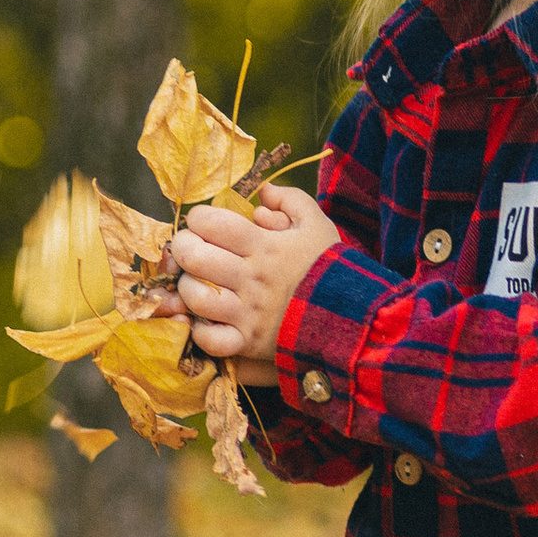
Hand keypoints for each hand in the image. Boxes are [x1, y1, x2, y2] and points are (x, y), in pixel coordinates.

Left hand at [170, 186, 341, 377]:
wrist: (355, 315)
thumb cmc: (330, 267)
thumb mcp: (317, 224)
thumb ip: (290, 200)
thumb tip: (261, 193)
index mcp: (264, 245)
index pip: (211, 222)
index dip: (198, 218)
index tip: (203, 223)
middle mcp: (251, 278)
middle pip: (193, 256)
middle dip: (182, 247)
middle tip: (189, 249)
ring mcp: (248, 313)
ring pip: (195, 298)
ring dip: (187, 288)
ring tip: (197, 284)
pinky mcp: (249, 343)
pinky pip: (210, 340)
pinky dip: (201, 331)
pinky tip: (207, 320)